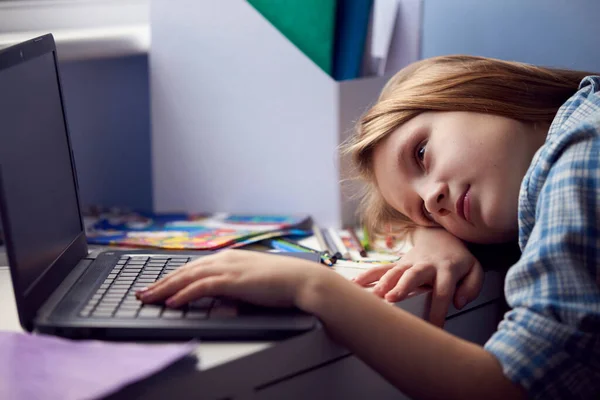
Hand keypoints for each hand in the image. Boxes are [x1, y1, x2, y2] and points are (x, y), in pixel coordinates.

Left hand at [136, 250, 327, 308]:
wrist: (300, 280)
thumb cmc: (281, 282)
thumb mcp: (251, 279)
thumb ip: (233, 283)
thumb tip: (219, 294)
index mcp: (229, 257)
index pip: (193, 266)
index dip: (173, 276)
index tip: (157, 285)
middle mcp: (225, 258)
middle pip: (185, 270)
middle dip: (161, 282)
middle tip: (143, 293)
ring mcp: (228, 268)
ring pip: (188, 277)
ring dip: (165, 288)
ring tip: (149, 298)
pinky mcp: (232, 280)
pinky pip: (201, 287)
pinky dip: (184, 294)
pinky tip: (172, 302)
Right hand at [352, 228, 482, 326]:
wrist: (441, 236)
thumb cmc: (458, 260)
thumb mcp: (474, 270)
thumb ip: (472, 287)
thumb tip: (459, 303)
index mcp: (446, 268)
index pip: (443, 291)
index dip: (438, 310)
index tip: (434, 327)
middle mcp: (425, 264)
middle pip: (414, 275)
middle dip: (402, 286)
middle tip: (391, 299)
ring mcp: (409, 263)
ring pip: (394, 271)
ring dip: (382, 282)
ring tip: (372, 295)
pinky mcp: (398, 263)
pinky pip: (382, 268)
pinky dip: (368, 275)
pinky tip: (354, 284)